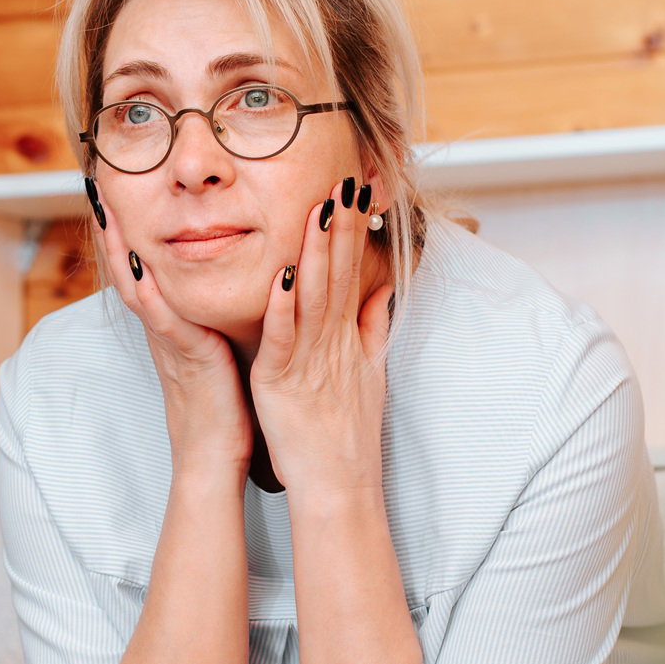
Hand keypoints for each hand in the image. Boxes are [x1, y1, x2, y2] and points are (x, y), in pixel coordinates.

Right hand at [90, 181, 253, 478]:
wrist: (212, 460)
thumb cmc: (220, 410)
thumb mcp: (212, 356)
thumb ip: (207, 326)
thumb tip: (212, 300)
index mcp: (171, 327)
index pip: (143, 270)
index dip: (127, 234)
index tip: (116, 196)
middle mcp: (163, 330)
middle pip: (129, 270)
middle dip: (114, 229)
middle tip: (98, 188)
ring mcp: (170, 344)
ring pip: (137, 287)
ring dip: (121, 249)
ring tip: (108, 210)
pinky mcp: (187, 359)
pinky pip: (165, 322)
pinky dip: (151, 294)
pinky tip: (142, 265)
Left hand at [249, 178, 394, 495]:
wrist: (339, 484)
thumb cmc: (347, 431)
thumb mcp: (367, 371)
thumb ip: (372, 327)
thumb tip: (381, 289)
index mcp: (345, 333)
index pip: (352, 269)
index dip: (354, 228)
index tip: (357, 188)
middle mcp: (331, 339)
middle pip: (338, 273)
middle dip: (341, 226)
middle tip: (345, 180)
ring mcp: (310, 358)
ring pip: (314, 296)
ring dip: (317, 253)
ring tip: (319, 211)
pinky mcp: (284, 381)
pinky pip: (284, 339)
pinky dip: (284, 308)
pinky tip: (283, 277)